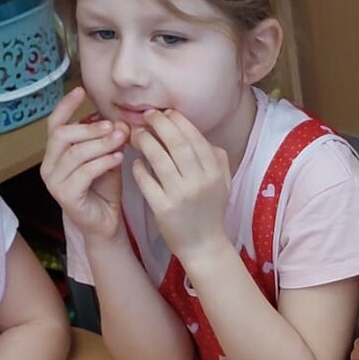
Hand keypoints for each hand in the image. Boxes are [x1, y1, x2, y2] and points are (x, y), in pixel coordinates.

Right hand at [41, 87, 127, 238]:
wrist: (105, 223)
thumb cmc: (104, 189)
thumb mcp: (106, 157)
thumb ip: (109, 140)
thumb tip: (120, 121)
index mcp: (55, 153)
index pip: (54, 124)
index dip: (66, 106)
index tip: (80, 90)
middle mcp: (49, 165)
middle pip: (62, 135)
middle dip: (90, 127)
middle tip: (113, 125)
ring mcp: (54, 181)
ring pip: (74, 153)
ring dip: (100, 144)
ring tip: (121, 139)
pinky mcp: (65, 195)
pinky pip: (83, 172)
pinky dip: (103, 162)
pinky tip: (118, 158)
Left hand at [130, 110, 230, 259]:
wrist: (203, 245)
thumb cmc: (210, 211)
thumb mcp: (223, 183)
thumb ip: (217, 157)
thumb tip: (197, 133)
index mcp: (215, 172)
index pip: (195, 137)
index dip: (178, 121)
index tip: (165, 113)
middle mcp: (200, 182)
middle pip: (177, 143)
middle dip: (160, 124)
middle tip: (147, 116)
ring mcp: (181, 196)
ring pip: (159, 159)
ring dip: (145, 142)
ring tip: (136, 135)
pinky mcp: (163, 209)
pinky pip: (146, 181)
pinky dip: (139, 168)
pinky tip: (135, 162)